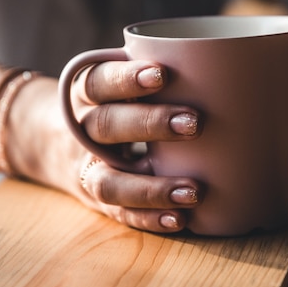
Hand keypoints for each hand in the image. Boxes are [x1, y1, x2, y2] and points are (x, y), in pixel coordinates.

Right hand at [66, 60, 203, 232]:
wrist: (55, 144)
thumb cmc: (110, 106)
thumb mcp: (117, 86)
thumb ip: (156, 78)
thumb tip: (231, 68)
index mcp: (86, 94)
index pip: (99, 81)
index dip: (126, 79)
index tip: (162, 74)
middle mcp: (82, 131)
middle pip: (106, 125)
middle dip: (149, 124)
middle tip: (195, 123)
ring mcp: (88, 170)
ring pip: (109, 180)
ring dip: (151, 188)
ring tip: (194, 191)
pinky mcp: (98, 200)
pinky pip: (120, 213)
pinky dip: (149, 218)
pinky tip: (180, 218)